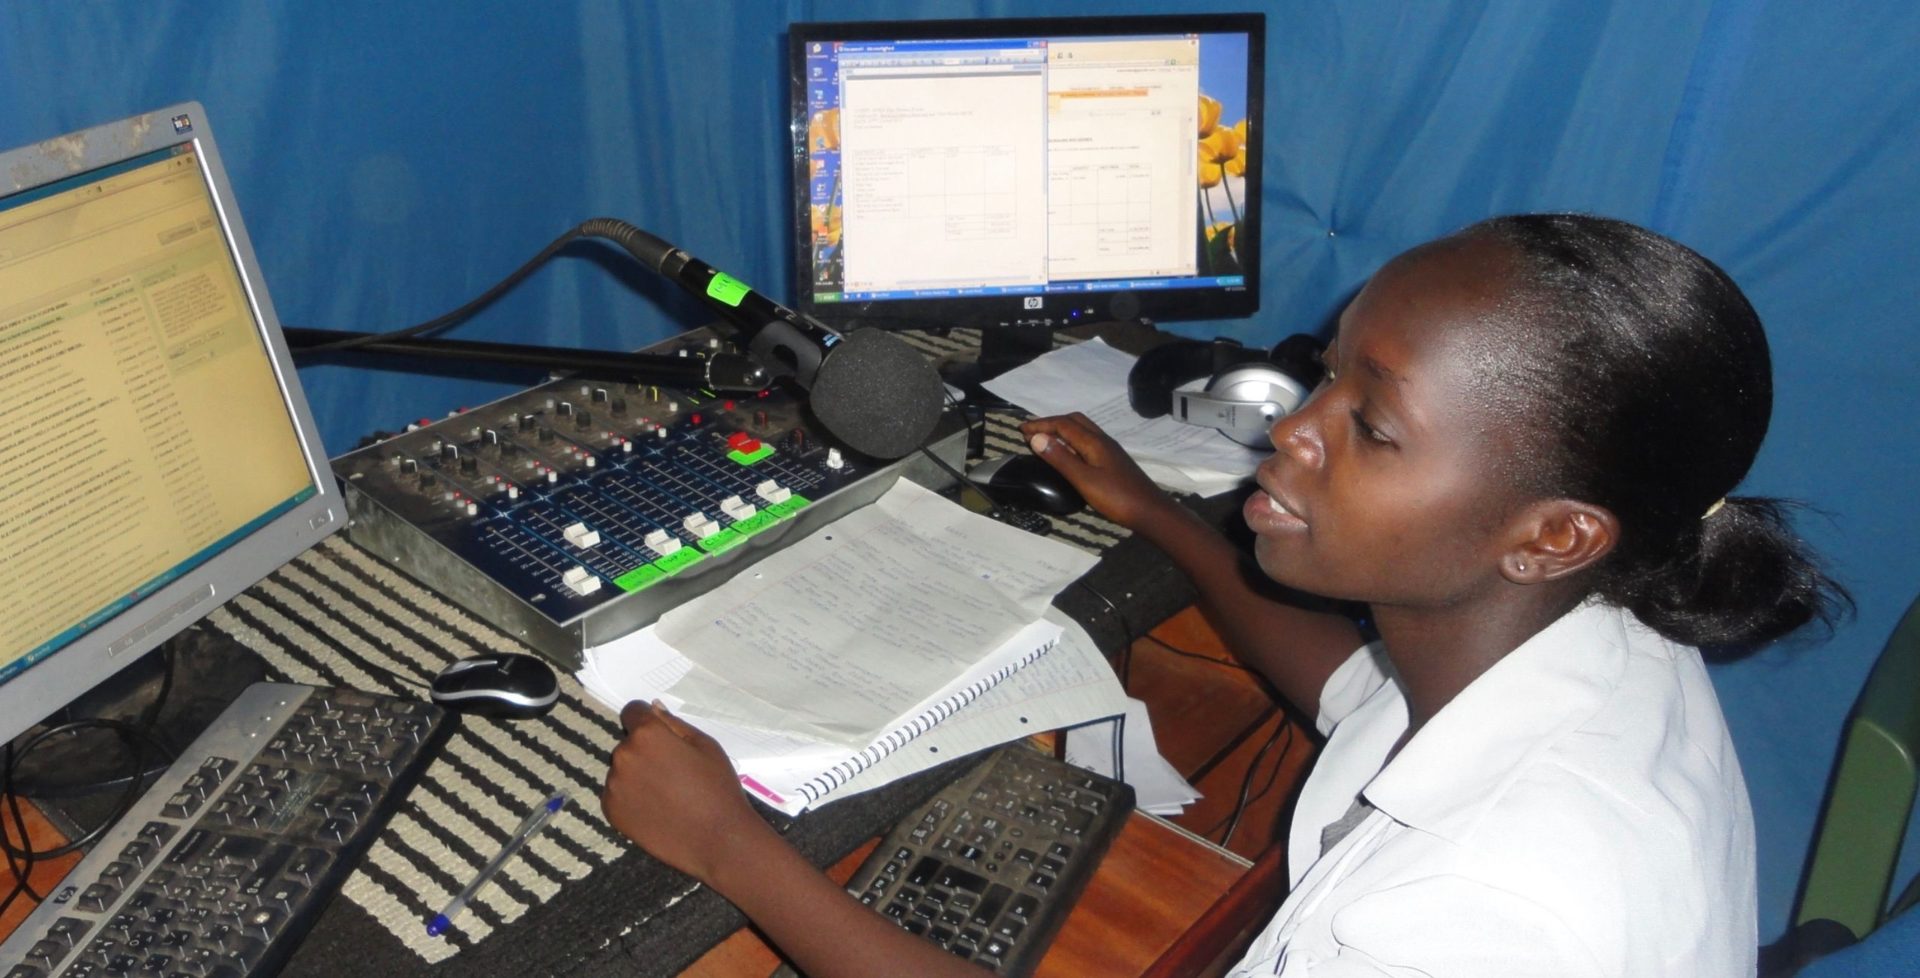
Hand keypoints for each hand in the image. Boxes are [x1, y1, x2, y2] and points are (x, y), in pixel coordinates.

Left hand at [601, 700, 770, 883]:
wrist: (717, 839)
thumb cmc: (718, 788)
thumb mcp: (705, 745)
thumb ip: (673, 723)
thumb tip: (653, 708)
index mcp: (647, 735)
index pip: (633, 711)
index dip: (647, 720)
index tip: (663, 738)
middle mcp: (623, 756)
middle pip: (628, 743)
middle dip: (645, 751)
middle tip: (674, 772)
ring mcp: (614, 785)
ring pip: (622, 770)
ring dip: (637, 775)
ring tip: (667, 795)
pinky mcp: (611, 811)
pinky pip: (617, 794)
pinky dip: (632, 798)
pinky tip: (657, 809)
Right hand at [1019, 413, 1178, 528]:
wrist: (1150, 511)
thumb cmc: (1117, 498)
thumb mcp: (1084, 480)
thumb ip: (1060, 459)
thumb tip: (1037, 438)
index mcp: (1094, 442)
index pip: (1063, 424)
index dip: (1041, 424)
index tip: (1021, 430)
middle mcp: (1102, 440)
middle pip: (1074, 421)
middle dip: (1051, 422)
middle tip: (1032, 433)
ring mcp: (1109, 450)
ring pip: (1083, 430)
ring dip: (1062, 430)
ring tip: (1046, 442)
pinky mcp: (1113, 461)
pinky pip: (1088, 441)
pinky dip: (1072, 441)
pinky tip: (1069, 456)